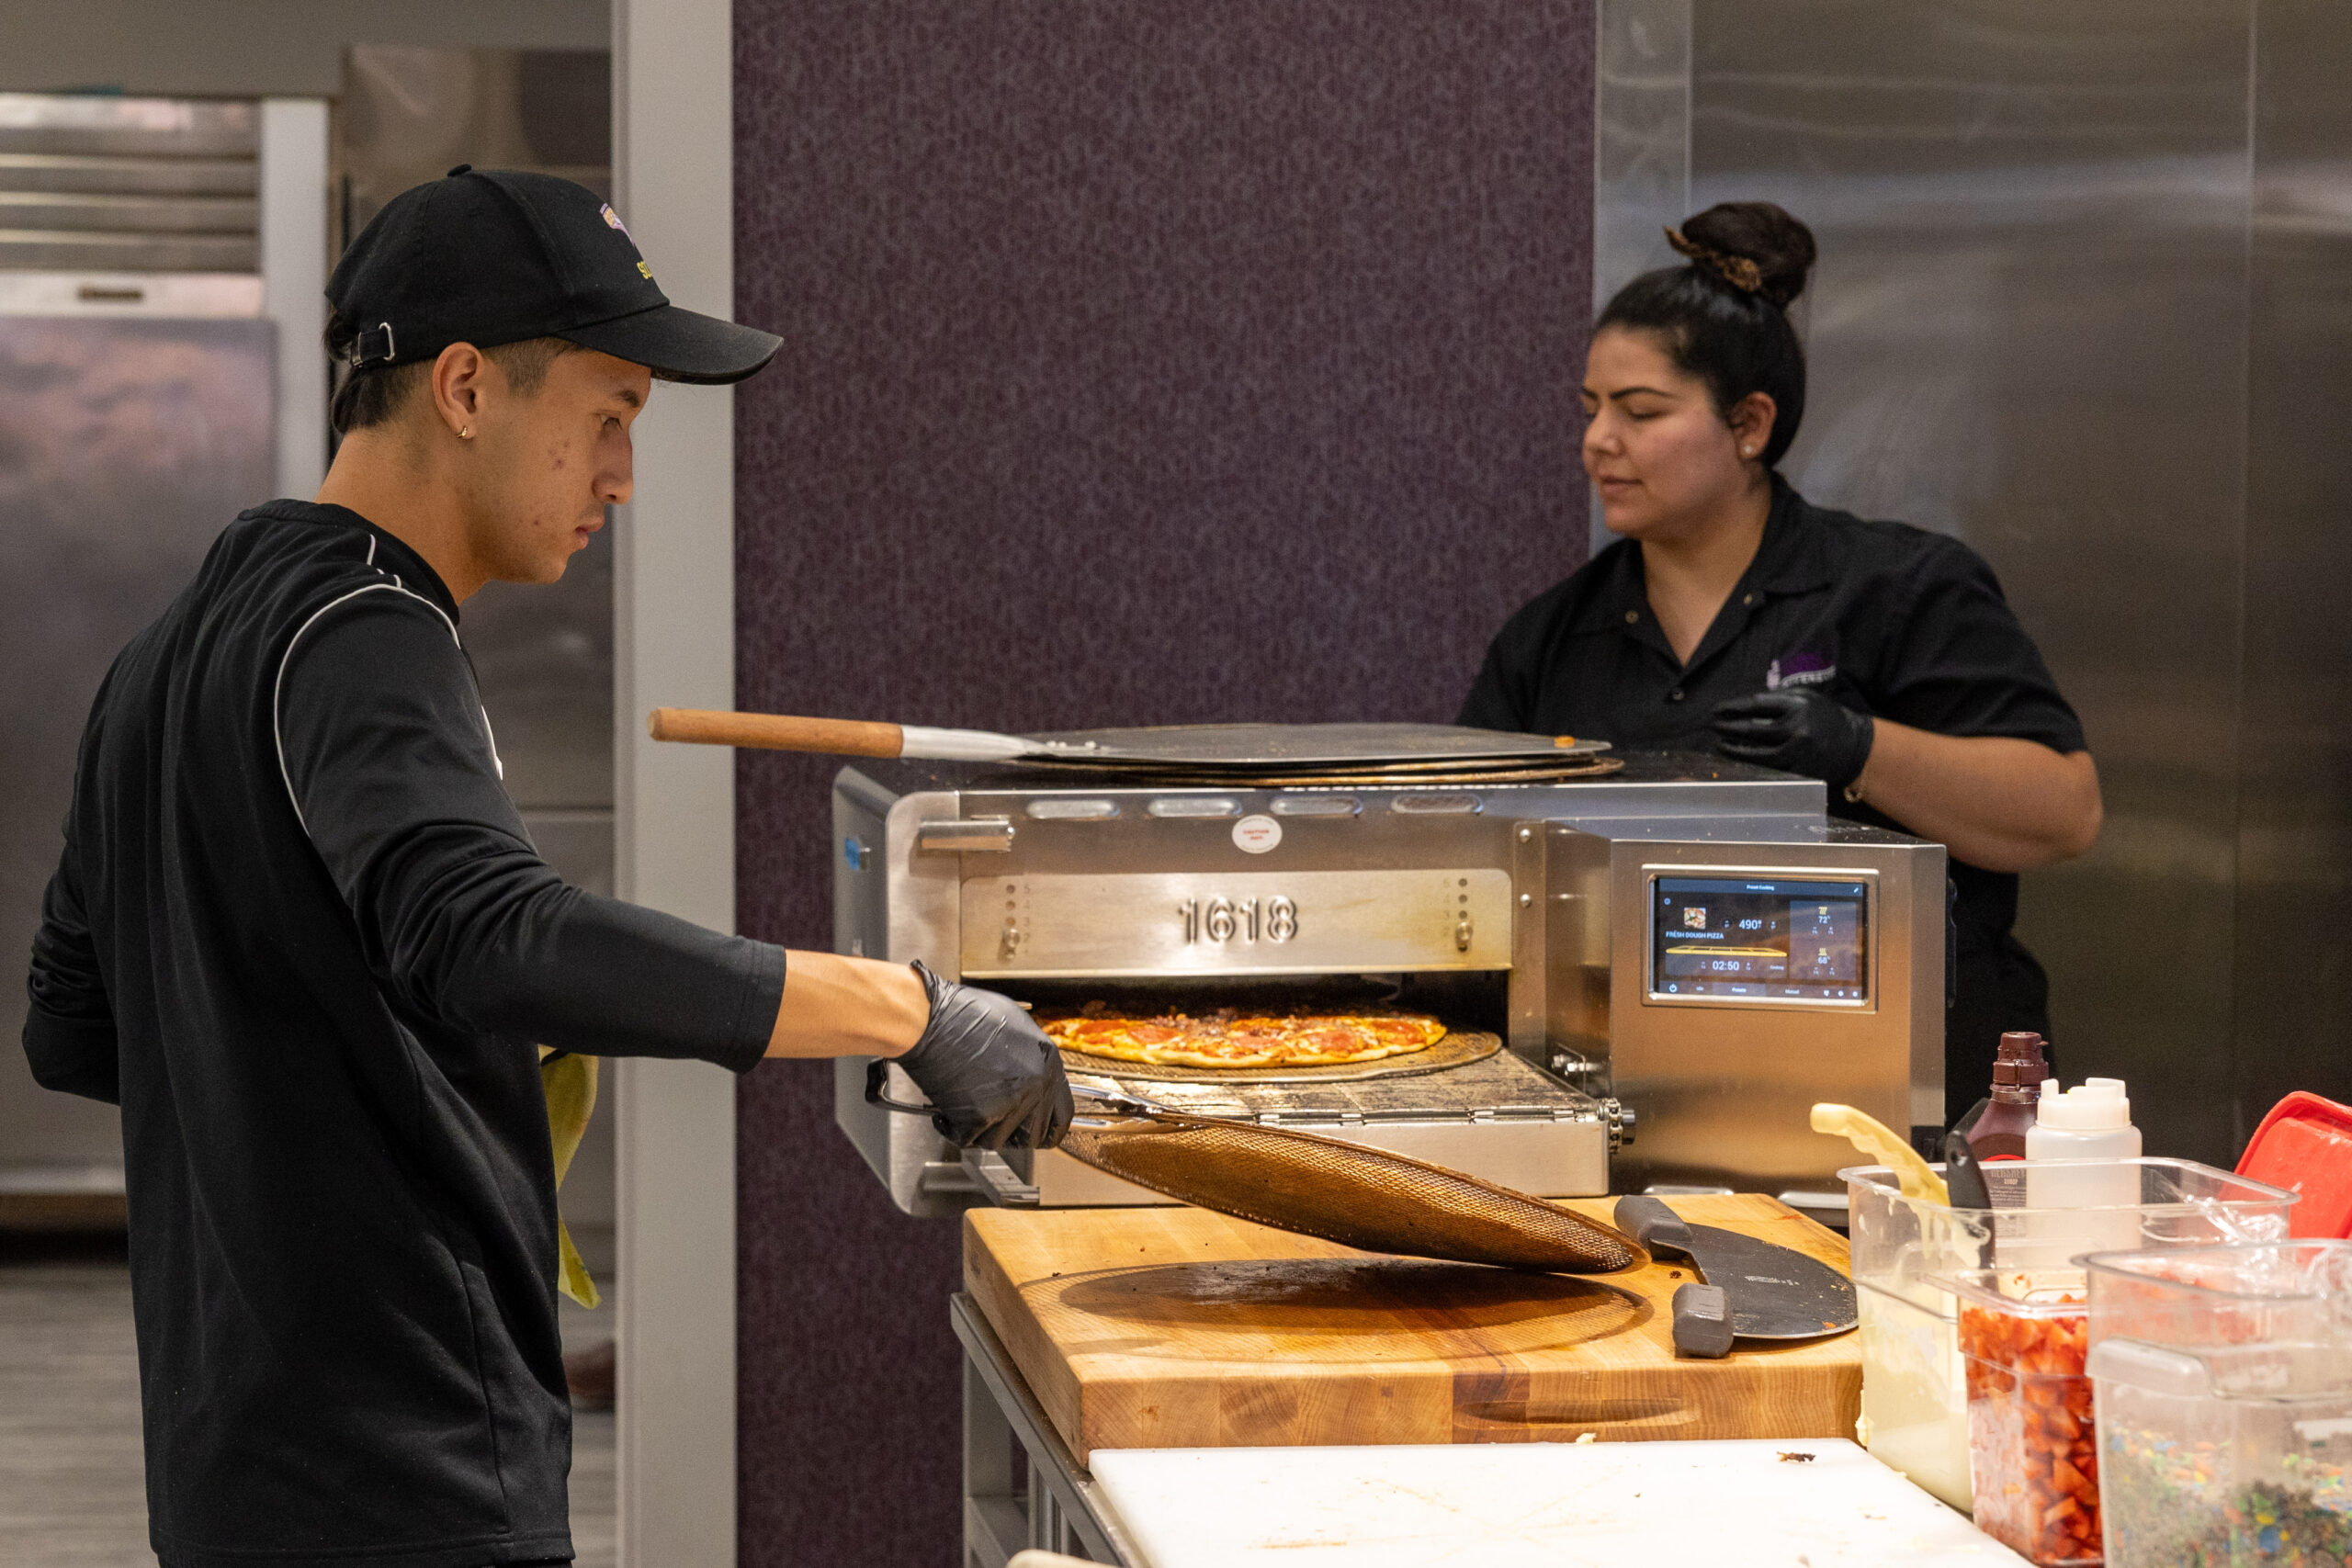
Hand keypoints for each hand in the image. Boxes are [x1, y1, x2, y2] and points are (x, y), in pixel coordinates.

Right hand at [894, 962, 1073, 1150]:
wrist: (929, 1020)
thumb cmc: (962, 1014)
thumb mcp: (1014, 1024)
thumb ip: (1030, 1056)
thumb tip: (1032, 1074)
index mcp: (1047, 1062)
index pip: (1062, 1114)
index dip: (1047, 1124)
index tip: (1036, 1128)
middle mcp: (1035, 1086)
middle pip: (1036, 1135)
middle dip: (1015, 1134)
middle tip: (995, 1124)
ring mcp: (1010, 1103)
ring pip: (1000, 1141)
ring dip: (982, 1131)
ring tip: (966, 1107)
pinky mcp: (981, 1117)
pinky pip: (969, 1140)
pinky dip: (953, 1130)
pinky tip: (946, 1112)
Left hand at [1710, 688, 1875, 789]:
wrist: (1855, 745)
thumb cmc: (1825, 717)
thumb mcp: (1806, 698)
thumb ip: (1777, 700)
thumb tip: (1741, 706)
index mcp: (1800, 705)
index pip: (1756, 704)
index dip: (1732, 707)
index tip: (1716, 709)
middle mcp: (1799, 728)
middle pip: (1753, 729)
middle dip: (1728, 728)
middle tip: (1713, 726)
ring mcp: (1799, 753)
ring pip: (1758, 753)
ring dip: (1735, 750)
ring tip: (1720, 744)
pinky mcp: (1801, 771)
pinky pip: (1770, 768)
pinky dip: (1752, 763)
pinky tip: (1739, 758)